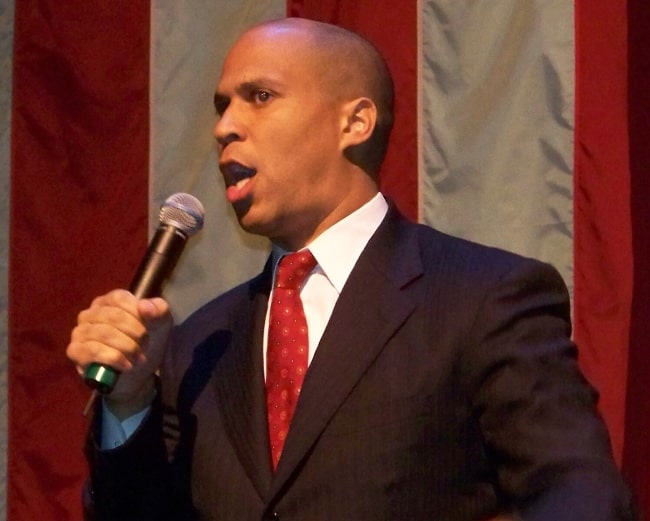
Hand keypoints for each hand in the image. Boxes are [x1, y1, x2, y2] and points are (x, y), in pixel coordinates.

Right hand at [67, 289, 172, 418]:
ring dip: (127, 347)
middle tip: (146, 345)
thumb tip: (145, 306)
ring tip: (139, 358)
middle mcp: (90, 313)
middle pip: (113, 316)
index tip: (149, 328)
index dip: (138, 314)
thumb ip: (159, 309)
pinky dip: (114, 358)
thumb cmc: (146, 342)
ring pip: (104, 333)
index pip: (120, 298)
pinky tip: (126, 365)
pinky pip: (92, 350)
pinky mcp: (75, 351)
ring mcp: (80, 332)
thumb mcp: (161, 323)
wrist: (137, 375)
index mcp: (109, 301)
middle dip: (136, 333)